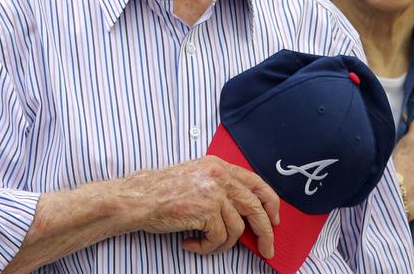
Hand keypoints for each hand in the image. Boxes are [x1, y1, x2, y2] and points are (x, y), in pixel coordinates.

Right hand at [119, 156, 279, 258]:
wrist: (138, 198)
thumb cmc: (162, 191)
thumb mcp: (195, 176)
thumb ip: (219, 185)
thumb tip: (243, 211)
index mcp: (219, 165)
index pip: (256, 183)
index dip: (271, 203)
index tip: (275, 220)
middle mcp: (219, 176)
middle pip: (256, 206)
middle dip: (265, 231)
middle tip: (267, 248)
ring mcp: (213, 193)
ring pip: (237, 228)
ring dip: (224, 244)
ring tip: (207, 245)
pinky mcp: (206, 211)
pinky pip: (219, 238)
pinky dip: (207, 248)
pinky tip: (191, 244)